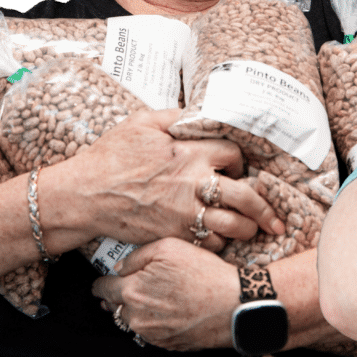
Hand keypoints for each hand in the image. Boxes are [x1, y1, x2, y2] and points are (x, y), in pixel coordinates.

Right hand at [44, 108, 284, 252]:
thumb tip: (199, 112)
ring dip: (246, 228)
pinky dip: (218, 244)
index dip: (241, 162)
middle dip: (263, 207)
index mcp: (190, 152)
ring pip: (233, 225)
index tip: (238, 170)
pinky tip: (219, 240)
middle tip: (271, 217)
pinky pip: (209, 244)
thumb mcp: (142, 122)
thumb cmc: (110, 156)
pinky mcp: (174, 234)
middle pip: (247, 195)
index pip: (235, 154)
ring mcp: (185, 212)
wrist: (84, 194)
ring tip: (252, 230)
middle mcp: (193, 182)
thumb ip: (176, 117)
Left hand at [92, 237, 238, 350]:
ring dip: (137, 310)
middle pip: (114, 307)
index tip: (105, 280)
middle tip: (133, 286)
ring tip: (157, 297)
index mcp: (132, 291)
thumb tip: (120, 267)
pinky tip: (171, 310)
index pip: (102, 288)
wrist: (234, 304)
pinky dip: (154, 322)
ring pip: (133, 320)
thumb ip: (138, 256)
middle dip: (119, 296)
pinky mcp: (166, 344)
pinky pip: (151, 332)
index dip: (103, 282)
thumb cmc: (205, 274)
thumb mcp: (170, 248)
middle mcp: (136, 316)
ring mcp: (151, 334)